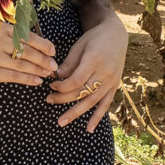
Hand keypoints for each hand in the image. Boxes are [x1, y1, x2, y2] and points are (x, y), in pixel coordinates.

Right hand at [0, 23, 57, 87]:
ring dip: (38, 70)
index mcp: (1, 29)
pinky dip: (28, 79)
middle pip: (27, 50)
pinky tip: (37, 81)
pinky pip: (14, 76)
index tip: (53, 51)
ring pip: (22, 65)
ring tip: (47, 74)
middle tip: (54, 65)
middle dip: (43, 59)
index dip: (43, 44)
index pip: (27, 36)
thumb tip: (40, 47)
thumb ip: (14, 37)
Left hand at [46, 11, 126, 131]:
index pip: (75, 80)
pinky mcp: (114, 86)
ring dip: (75, 112)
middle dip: (63, 98)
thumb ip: (69, 63)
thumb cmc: (94, 38)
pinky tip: (89, 129)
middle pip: (81, 92)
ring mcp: (111, 81)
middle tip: (49, 100)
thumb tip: (57, 77)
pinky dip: (97, 117)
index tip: (51, 85)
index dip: (61, 86)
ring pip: (91, 101)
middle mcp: (104, 73)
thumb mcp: (79, 45)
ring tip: (61, 121)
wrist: (116, 35)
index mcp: (94, 60)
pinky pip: (105, 104)